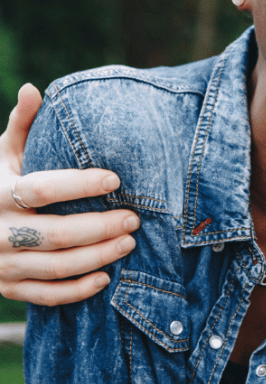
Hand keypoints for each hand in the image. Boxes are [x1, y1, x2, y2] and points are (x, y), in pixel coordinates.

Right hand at [0, 84, 138, 304]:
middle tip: (134, 217)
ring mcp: (2, 263)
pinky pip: (45, 296)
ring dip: (96, 257)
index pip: (42, 189)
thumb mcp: (3, 152)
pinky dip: (77, 290)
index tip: (115, 179)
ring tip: (129, 242)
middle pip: (55, 234)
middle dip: (99, 227)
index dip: (79, 184)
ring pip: (55, 267)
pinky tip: (106, 278)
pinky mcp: (8, 287)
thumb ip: (21, 124)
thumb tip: (32, 88)